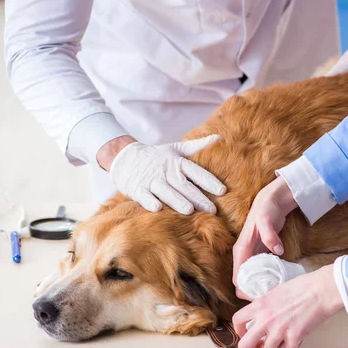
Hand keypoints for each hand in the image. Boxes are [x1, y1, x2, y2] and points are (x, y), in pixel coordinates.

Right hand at [102, 135, 226, 213]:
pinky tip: (157, 208)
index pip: (196, 172)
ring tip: (189, 210)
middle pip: (184, 185)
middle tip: (212, 210)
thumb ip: (197, 146)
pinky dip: (149, 202)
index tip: (223, 191)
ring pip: (166, 192)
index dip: (209, 181)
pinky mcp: (137, 189)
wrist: (124, 156)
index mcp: (177, 162)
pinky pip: (144, 196)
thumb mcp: (176, 149)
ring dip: (177, 201)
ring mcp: (151, 180)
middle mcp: (166, 171)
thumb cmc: (156, 157)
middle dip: (198, 198)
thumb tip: (219, 137)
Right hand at [232, 177, 297, 299]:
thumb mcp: (267, 221)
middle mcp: (244, 255)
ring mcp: (252, 255)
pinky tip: (278, 282)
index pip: (237, 278)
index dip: (244, 291)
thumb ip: (270, 235)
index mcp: (241, 250)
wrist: (271, 201)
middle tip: (269, 300)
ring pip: (252, 278)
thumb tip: (277, 250)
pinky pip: (261, 271)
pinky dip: (267, 278)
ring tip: (274, 294)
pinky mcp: (261, 253)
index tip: (258, 300)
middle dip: (253, 292)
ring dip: (259, 287)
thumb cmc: (266, 210)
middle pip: (243, 281)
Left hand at [232, 264, 343, 347]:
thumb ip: (264, 306)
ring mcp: (279, 330)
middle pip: (245, 345)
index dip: (239, 330)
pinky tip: (296, 334)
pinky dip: (292, 344)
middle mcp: (266, 319)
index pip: (237, 321)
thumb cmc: (302, 287)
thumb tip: (259, 317)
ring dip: (274, 347)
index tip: (245, 333)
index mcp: (260, 305)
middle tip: (257, 346)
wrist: (321, 290)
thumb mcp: (275, 292)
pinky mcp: (294, 338)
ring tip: (281, 338)